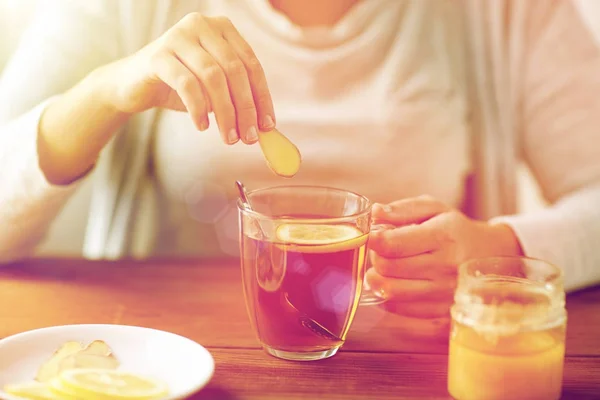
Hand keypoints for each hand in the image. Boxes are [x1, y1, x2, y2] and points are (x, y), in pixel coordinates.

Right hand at [109, 13, 274, 144]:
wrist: (133, 85)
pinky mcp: (158, 54)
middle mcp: (202, 25)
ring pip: (214, 77)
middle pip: (235, 70)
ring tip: (229, 138)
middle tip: (249, 137)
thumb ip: (237, 97)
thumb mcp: (214, 88)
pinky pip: (187, 84)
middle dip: (245, 108)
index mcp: (222, 29)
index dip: (261, 97)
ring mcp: (178, 36)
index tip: (267, 126)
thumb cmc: (180, 87)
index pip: (251, 64)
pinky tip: (202, 126)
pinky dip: (198, 109)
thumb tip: (264, 125)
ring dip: (225, 113)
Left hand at [366, 195, 522, 334]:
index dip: (373, 240)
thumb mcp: (435, 209)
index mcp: (442, 237)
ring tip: (386, 269)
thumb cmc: (457, 231)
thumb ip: (402, 209)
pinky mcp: (444, 316)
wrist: (494, 258)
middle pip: (387, 269)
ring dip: (379, 280)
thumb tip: (375, 213)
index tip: (371, 236)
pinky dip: (391, 298)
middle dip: (376, 258)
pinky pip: (401, 311)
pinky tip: (399, 285)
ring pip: (391, 293)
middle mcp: (445, 268)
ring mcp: (445, 295)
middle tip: (382, 252)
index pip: (392, 244)